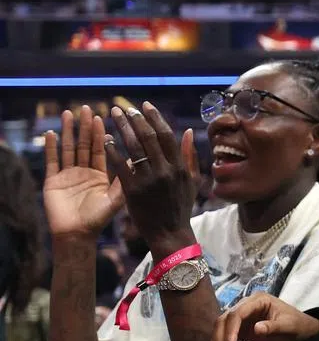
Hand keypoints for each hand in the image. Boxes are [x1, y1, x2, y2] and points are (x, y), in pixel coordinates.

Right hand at [42, 106, 124, 238]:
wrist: (78, 236)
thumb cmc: (98, 219)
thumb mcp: (116, 198)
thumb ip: (125, 179)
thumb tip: (138, 159)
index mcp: (101, 174)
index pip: (103, 148)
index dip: (103, 133)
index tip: (107, 115)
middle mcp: (84, 172)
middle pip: (85, 144)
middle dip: (86, 126)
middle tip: (87, 108)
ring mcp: (67, 175)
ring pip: (68, 148)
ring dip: (68, 131)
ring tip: (69, 113)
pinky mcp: (53, 181)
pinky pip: (52, 161)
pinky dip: (51, 147)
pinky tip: (51, 133)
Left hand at [104, 102, 199, 257]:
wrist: (170, 234)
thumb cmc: (180, 207)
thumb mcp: (192, 181)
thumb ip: (190, 155)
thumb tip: (189, 131)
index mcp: (180, 167)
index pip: (166, 135)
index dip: (155, 118)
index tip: (144, 106)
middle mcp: (165, 171)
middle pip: (148, 137)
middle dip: (135, 119)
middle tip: (124, 108)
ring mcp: (148, 180)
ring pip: (133, 147)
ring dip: (122, 128)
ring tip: (113, 116)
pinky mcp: (133, 191)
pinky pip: (120, 165)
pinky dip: (113, 150)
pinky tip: (106, 139)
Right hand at [210, 294, 318, 340]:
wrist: (301, 330)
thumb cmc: (297, 324)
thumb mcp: (288, 326)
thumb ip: (272, 326)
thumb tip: (256, 328)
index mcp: (258, 300)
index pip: (237, 313)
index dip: (231, 330)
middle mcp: (245, 306)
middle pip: (224, 321)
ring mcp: (241, 318)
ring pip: (221, 330)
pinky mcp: (240, 329)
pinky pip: (225, 338)